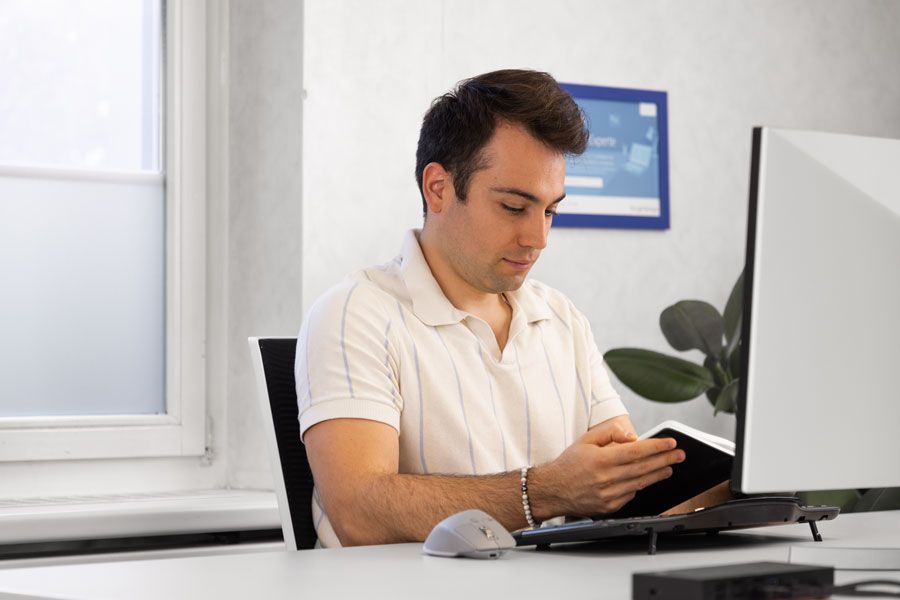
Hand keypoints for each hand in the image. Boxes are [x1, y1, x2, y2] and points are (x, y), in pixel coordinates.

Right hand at [530, 424, 685, 517]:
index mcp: (601, 460)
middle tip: (679, 454)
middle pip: (644, 468)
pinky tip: (648, 478)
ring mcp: (609, 495)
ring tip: (670, 466)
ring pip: (641, 483)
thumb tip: (632, 437)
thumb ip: (609, 433)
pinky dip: (641, 485)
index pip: (636, 452)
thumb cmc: (569, 463)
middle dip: (665, 460)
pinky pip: (631, 495)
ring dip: (658, 474)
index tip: (671, 443)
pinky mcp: (609, 507)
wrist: (552, 490)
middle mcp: (606, 478)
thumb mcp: (585, 440)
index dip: (656, 447)